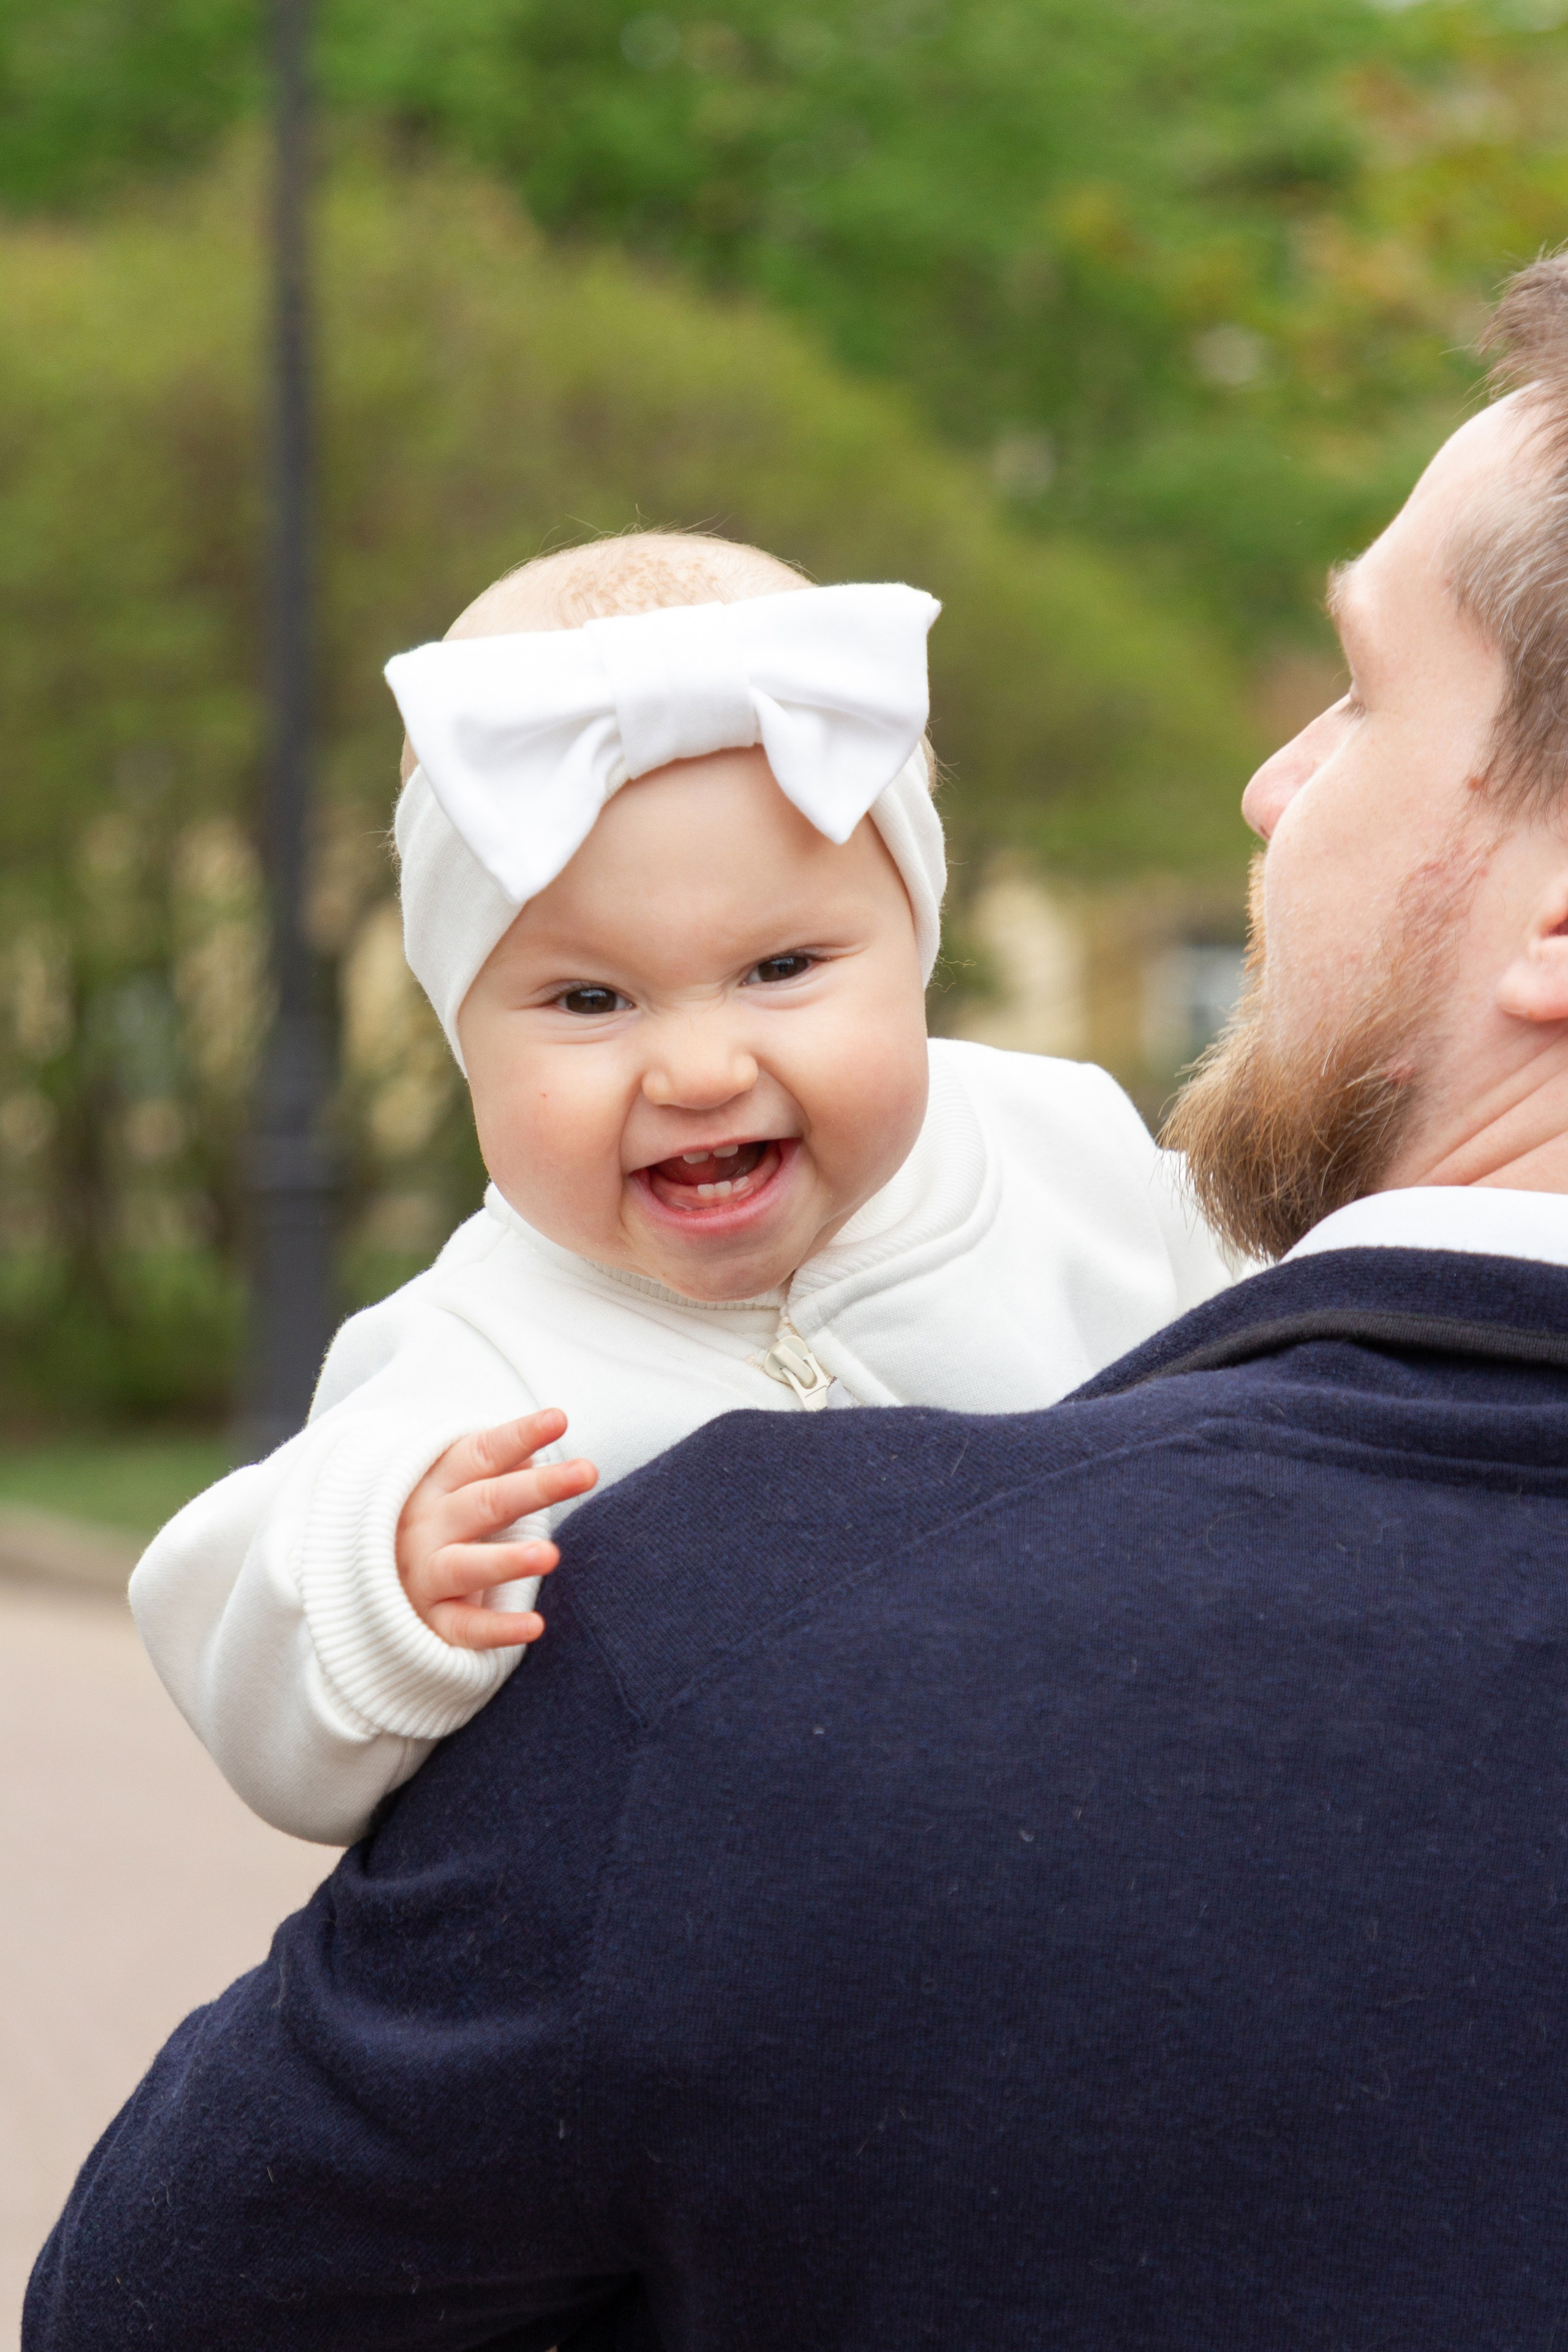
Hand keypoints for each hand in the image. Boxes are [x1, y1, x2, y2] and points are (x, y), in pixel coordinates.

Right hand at [395, 1409, 596, 1650]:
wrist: (359, 1591)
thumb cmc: (425, 1530)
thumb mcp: (449, 1491)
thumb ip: (491, 1472)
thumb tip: (534, 1453)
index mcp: (433, 1485)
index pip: (480, 1455)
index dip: (518, 1436)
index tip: (558, 1419)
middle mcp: (425, 1526)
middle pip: (484, 1502)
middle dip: (536, 1487)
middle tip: (586, 1472)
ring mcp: (423, 1575)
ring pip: (465, 1566)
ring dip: (506, 1561)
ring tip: (550, 1555)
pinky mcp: (428, 1622)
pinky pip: (463, 1627)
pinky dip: (497, 1629)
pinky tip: (534, 1625)